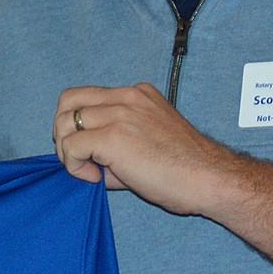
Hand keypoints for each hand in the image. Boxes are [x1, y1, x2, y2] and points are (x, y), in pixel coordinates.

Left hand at [53, 83, 237, 215]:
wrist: (209, 179)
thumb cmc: (184, 169)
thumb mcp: (147, 140)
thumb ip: (114, 139)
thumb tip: (83, 158)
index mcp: (136, 94)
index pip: (86, 97)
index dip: (78, 124)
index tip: (88, 150)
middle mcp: (127, 97)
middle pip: (68, 101)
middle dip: (63, 132)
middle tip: (77, 158)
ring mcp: (120, 114)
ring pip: (65, 123)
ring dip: (67, 151)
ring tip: (90, 171)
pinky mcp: (113, 136)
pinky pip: (71, 146)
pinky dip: (73, 166)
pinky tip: (96, 178)